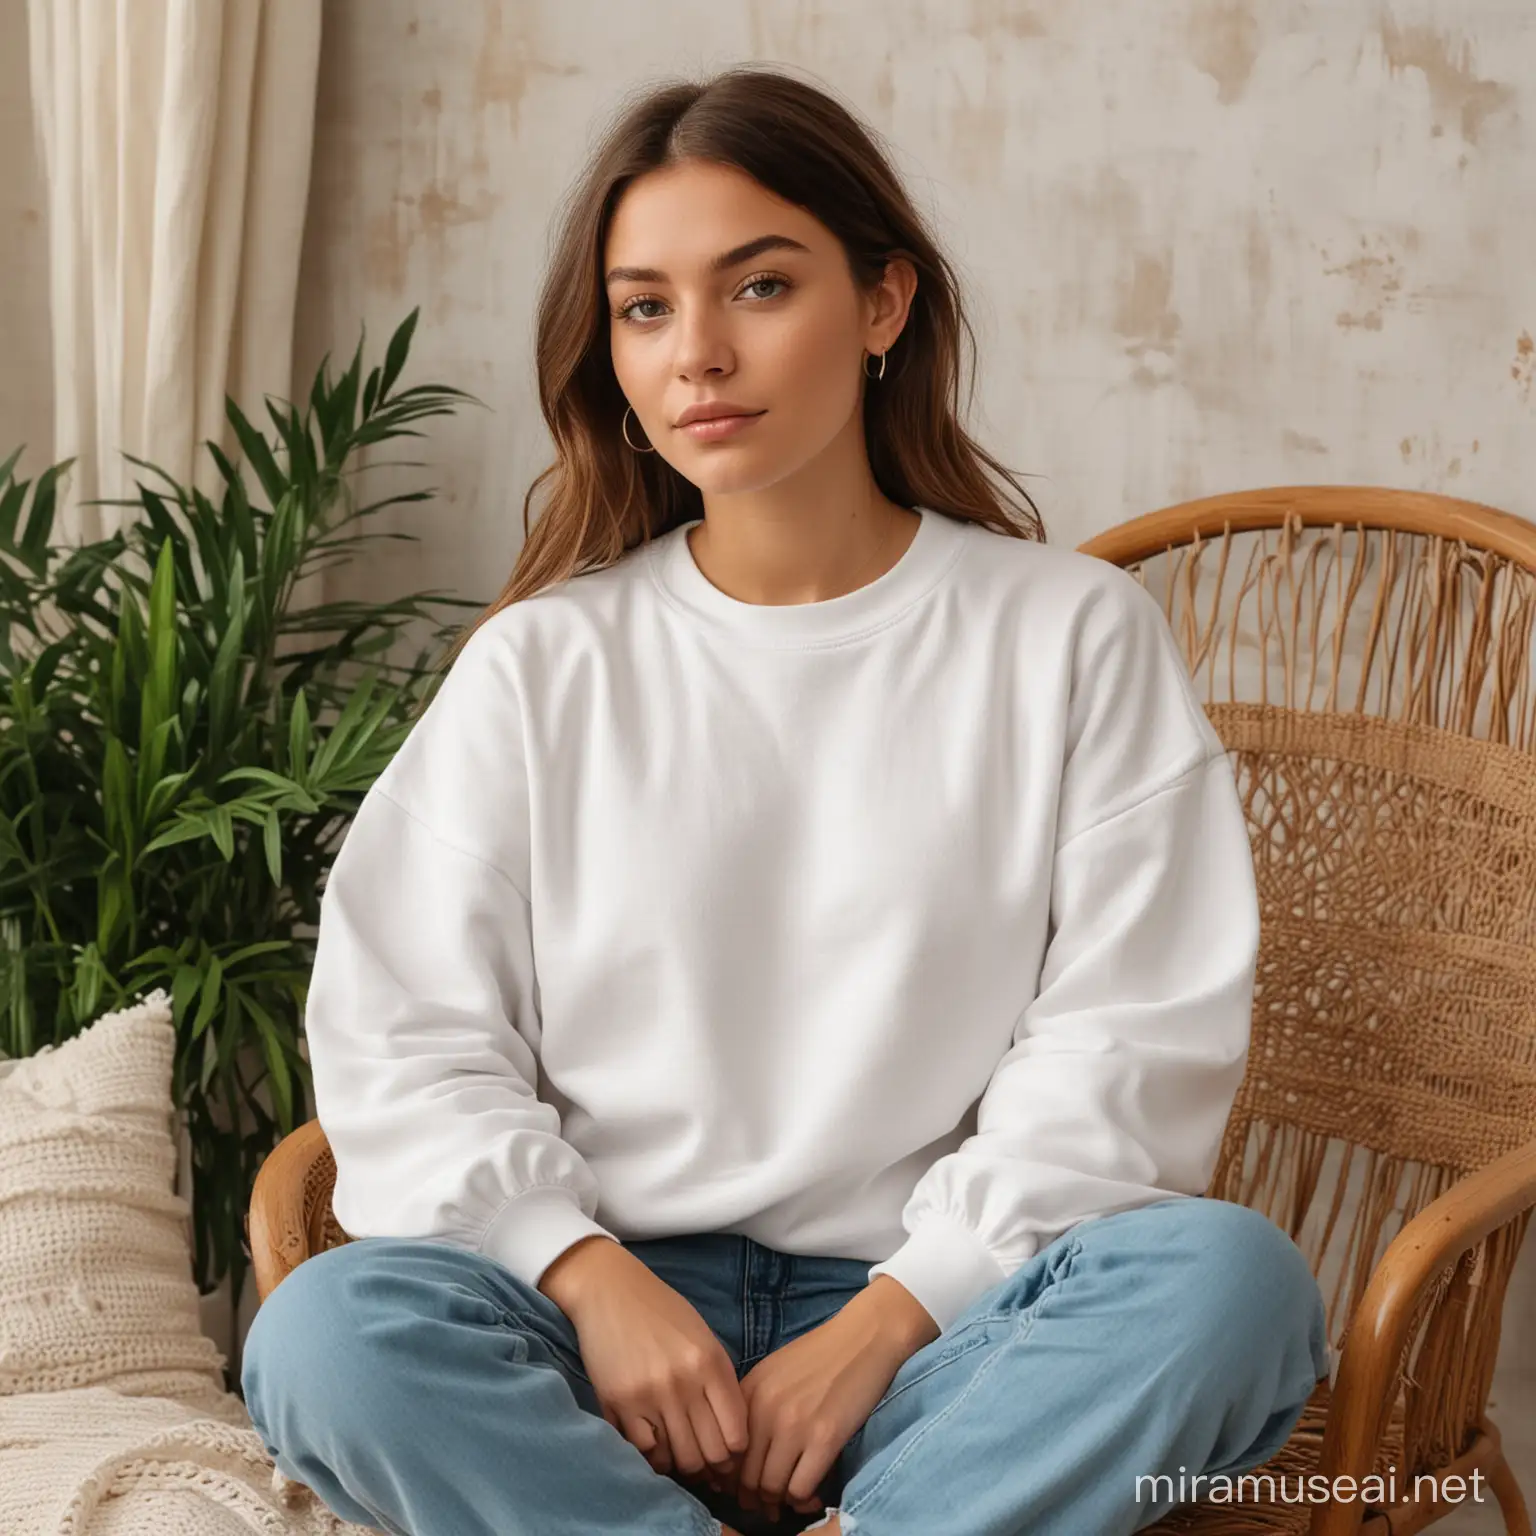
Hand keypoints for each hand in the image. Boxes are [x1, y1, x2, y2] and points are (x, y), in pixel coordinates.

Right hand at [541, 1238, 749, 1483]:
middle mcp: (684, 1383)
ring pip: (678, 1459)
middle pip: (710, 1454)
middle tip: (705, 1464)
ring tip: (679, 1454)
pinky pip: (644, 1451)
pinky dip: (653, 1456)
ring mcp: (650, 1395)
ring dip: (682, 1464)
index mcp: (711, 1363)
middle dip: (712, 1467)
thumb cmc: (662, 1311)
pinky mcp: (618, 1403)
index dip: (735, 1455)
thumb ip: (720, 1381)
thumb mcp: (704, 1337)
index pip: (736, 1436)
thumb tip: (731, 1437)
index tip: (728, 1455)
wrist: (610, 1290)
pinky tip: (654, 1444)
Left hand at [723, 1280, 936, 1523]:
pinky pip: (800, 1488)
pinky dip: (803, 1501)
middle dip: (752, 1498)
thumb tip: (743, 1452)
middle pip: (745, 1475)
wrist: (863, 1337)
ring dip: (777, 1504)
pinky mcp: (824, 1438)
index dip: (732, 1478)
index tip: (743, 1488)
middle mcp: (765, 1409)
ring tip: (786, 1505)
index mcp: (749, 1391)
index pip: (726, 1451)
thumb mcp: (774, 1371)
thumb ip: (754, 1405)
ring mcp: (794, 1425)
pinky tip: (811, 1497)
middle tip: (764, 1507)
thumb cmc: (821, 1353)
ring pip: (770, 1487)